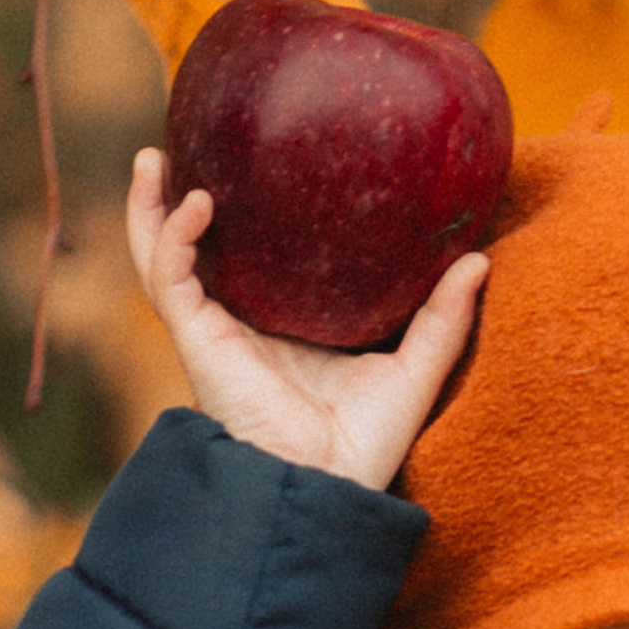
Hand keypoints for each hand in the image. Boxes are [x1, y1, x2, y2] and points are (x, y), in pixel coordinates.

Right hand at [127, 146, 486, 487]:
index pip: (258, 262)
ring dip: (150, 208)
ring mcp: (215, 330)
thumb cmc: (366, 444)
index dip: (249, 218)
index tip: (262, 164)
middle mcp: (243, 324)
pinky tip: (195, 201)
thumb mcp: (415, 367)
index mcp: (284, 327)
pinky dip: (172, 236)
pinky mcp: (197, 339)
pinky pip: (170, 277)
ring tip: (151, 156)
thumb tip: (478, 257)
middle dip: (179, 201)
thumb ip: (444, 316)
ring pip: (165, 257)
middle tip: (186, 144)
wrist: (327, 484)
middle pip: (197, 252)